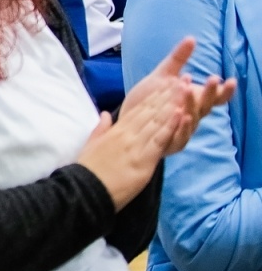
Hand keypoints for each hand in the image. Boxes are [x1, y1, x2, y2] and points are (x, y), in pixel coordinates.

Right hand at [77, 39, 193, 207]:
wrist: (86, 190)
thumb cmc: (88, 170)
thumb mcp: (92, 145)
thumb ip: (101, 128)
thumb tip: (105, 114)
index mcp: (116, 131)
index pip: (137, 110)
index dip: (153, 97)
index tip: (165, 84)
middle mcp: (127, 135)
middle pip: (150, 111)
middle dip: (166, 95)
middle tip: (182, 80)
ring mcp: (136, 146)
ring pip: (157, 122)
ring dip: (173, 105)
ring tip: (185, 91)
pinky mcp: (144, 160)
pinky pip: (160, 140)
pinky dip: (171, 126)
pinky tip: (181, 115)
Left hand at [144, 37, 234, 155]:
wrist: (126, 120)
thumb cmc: (149, 99)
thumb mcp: (163, 76)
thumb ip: (177, 59)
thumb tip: (191, 38)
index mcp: (193, 102)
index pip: (215, 98)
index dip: (224, 91)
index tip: (230, 80)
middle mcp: (191, 117)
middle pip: (205, 106)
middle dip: (210, 92)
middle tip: (212, 78)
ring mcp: (182, 131)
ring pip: (193, 120)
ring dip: (192, 105)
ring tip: (189, 91)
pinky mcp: (169, 143)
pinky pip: (179, 137)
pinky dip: (181, 126)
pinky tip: (179, 114)